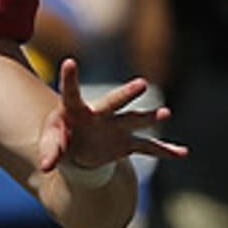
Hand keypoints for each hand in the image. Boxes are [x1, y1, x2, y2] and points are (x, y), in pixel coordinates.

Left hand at [37, 58, 186, 174]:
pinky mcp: (126, 143)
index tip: (69, 62)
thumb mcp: (51, 144)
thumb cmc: (61, 140)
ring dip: (149, 117)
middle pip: (113, 101)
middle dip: (127, 94)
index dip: (70, 78)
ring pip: (134, 119)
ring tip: (166, 113)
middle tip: (141, 84)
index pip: (71, 92)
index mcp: (74, 109)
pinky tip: (182, 153)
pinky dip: (164, 151)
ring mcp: (115, 127)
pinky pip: (147, 147)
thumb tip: (45, 166)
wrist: (77, 150)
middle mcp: (99, 114)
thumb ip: (50, 152)